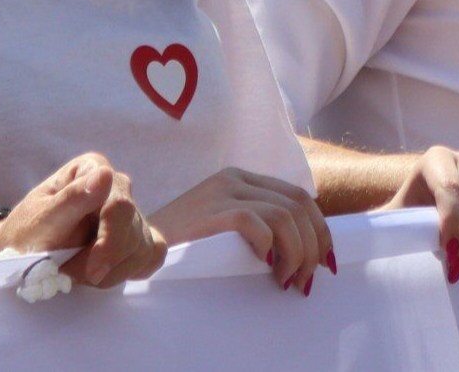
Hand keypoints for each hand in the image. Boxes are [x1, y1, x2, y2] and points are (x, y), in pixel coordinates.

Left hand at [0, 152, 165, 287]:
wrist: (21, 254)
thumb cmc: (25, 233)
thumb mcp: (38, 220)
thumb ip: (71, 200)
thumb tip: (105, 175)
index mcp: (93, 170)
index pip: (119, 206)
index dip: (109, 242)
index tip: (91, 271)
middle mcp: (117, 186)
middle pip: (133, 229)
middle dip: (103, 261)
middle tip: (69, 274)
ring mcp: (130, 212)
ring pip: (143, 247)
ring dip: (111, 272)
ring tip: (78, 274)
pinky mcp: (137, 236)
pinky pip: (152, 254)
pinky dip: (131, 269)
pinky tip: (107, 273)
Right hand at [152, 167, 333, 292]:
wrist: (133, 245)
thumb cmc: (181, 245)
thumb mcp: (223, 227)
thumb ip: (255, 225)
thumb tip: (298, 252)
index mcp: (242, 178)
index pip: (298, 195)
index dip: (319, 228)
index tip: (324, 260)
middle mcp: (236, 179)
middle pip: (298, 204)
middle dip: (314, 243)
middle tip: (309, 278)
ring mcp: (223, 192)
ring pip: (284, 215)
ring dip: (297, 251)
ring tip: (290, 280)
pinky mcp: (212, 211)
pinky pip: (258, 223)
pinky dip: (273, 248)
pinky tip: (270, 269)